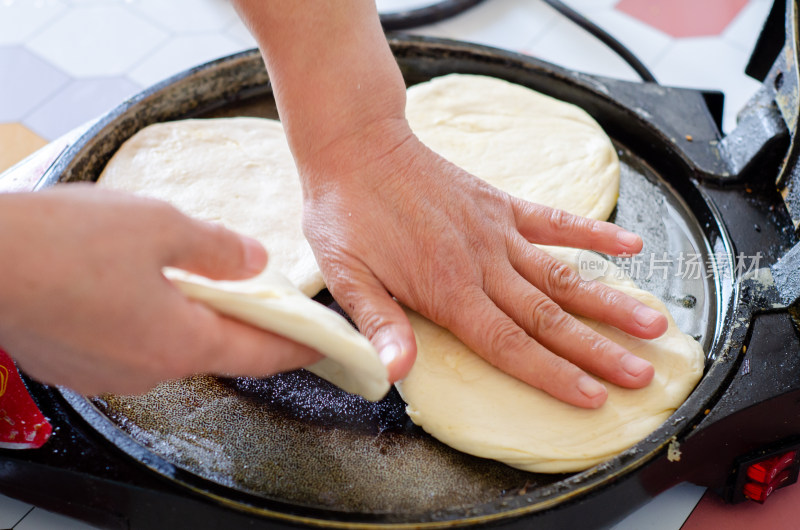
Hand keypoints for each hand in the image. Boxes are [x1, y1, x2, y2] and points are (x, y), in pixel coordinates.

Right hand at [0, 185, 319, 394]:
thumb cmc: (65, 241)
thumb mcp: (161, 226)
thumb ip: (217, 249)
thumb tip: (254, 261)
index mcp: (181, 341)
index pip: (260, 354)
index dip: (298, 348)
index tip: (323, 347)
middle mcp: (147, 369)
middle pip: (213, 349)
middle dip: (238, 323)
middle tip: (256, 296)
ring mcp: (107, 373)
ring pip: (166, 346)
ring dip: (185, 317)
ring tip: (184, 278)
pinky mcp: (73, 365)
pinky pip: (126, 345)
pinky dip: (143, 321)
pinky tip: (128, 287)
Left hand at [300, 119, 667, 407]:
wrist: (356, 146)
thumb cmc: (345, 214)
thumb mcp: (346, 275)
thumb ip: (378, 324)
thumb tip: (394, 372)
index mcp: (447, 289)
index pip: (509, 344)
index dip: (553, 375)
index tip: (594, 398)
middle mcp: (482, 264)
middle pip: (549, 317)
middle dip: (598, 350)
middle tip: (643, 374)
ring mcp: (497, 231)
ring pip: (564, 275)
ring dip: (610, 301)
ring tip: (655, 322)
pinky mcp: (500, 203)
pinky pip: (555, 220)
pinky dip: (594, 232)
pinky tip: (630, 245)